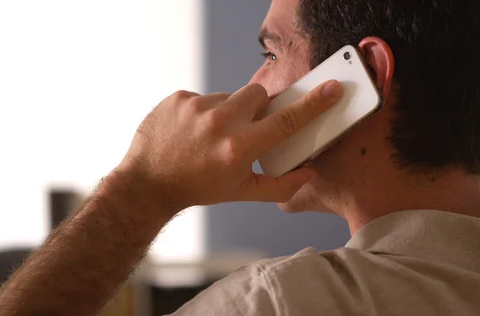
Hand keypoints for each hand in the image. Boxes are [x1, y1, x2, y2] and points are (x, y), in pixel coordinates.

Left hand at [116, 80, 342, 213]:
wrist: (148, 182)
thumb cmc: (198, 188)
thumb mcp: (241, 192)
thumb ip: (281, 185)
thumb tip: (310, 173)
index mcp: (239, 148)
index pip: (286, 121)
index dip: (313, 104)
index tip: (332, 88)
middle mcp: (219, 123)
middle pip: (259, 95)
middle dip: (258, 108)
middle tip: (245, 128)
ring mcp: (196, 107)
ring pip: (230, 96)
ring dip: (228, 112)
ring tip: (212, 135)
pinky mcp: (179, 97)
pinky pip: (204, 96)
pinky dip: (204, 111)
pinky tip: (193, 131)